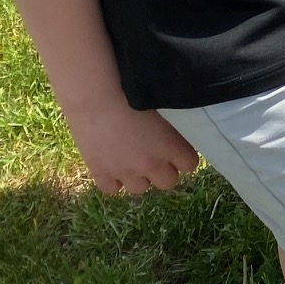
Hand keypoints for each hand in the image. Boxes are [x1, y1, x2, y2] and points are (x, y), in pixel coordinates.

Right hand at [65, 96, 198, 195]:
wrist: (95, 98)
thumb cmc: (132, 93)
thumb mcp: (163, 109)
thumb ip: (173, 129)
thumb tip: (179, 137)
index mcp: (170, 146)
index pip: (190, 165)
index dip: (184, 156)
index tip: (178, 149)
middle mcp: (150, 164)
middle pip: (168, 182)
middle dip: (164, 170)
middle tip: (155, 156)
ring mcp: (124, 172)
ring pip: (140, 189)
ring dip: (139, 177)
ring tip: (132, 160)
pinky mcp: (100, 174)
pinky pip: (112, 190)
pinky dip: (113, 180)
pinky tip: (112, 165)